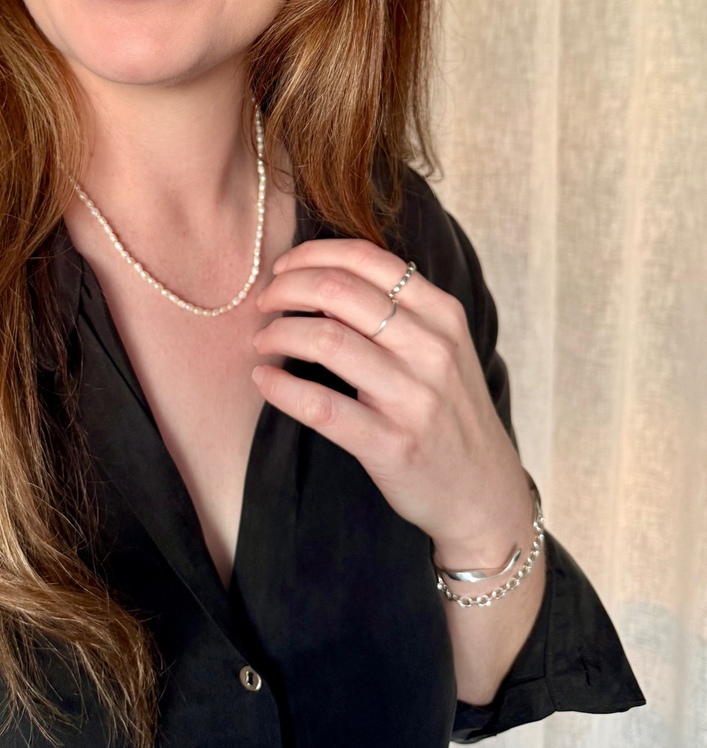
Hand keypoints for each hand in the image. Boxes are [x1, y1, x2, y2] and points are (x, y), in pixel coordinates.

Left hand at [252, 238, 533, 565]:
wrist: (484, 492)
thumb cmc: (449, 410)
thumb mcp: (441, 347)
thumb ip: (396, 310)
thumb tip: (321, 277)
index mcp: (442, 313)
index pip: (365, 258)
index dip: (311, 255)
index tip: (283, 269)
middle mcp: (431, 348)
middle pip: (338, 290)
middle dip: (285, 289)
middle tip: (265, 303)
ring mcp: (413, 397)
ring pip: (326, 339)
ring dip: (278, 333)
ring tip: (264, 340)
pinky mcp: (391, 443)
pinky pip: (320, 405)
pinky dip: (281, 387)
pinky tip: (264, 379)